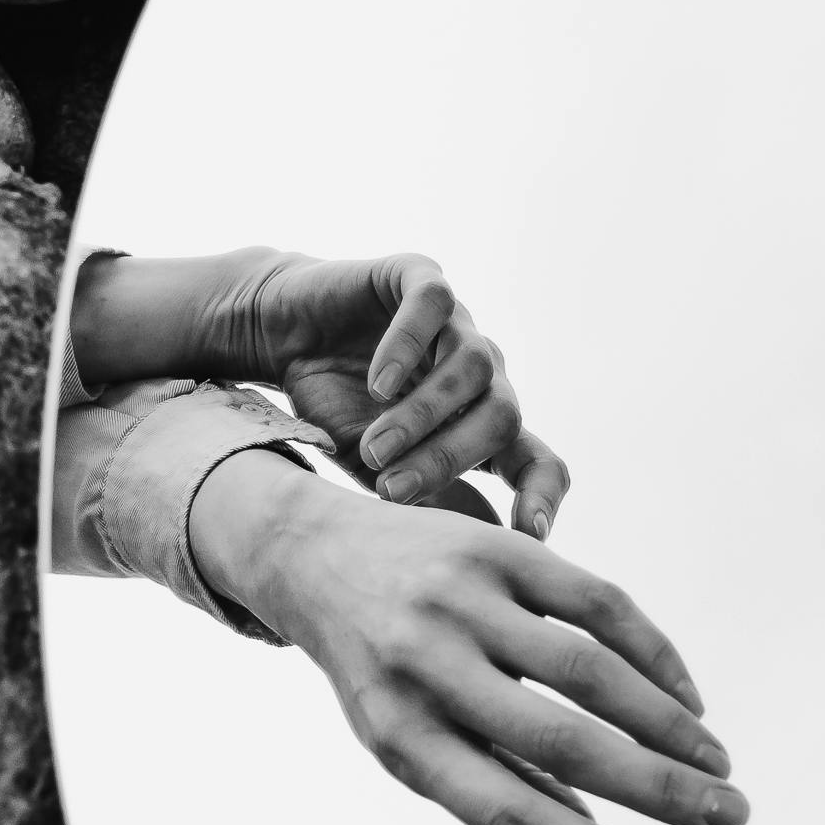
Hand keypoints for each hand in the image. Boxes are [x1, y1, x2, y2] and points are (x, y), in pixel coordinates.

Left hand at [188, 454, 745, 824]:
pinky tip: (687, 700)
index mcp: (403, 740)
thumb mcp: (409, 741)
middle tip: (734, 820)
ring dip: (669, 725)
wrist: (315, 558)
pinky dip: (653, 655)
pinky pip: (596, 602)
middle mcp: (427, 669)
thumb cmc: (382, 675)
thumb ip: (498, 787)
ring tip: (718, 767)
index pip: (513, 820)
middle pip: (563, 744)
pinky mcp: (493, 548)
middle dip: (661, 791)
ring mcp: (460, 602)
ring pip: (589, 670)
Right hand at [224, 250, 568, 536]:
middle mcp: (483, 373)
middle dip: (449, 459)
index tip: (530, 536)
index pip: (539, 462)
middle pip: (503, 418)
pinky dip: (408, 346)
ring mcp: (456, 323)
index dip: (541, 497)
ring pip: (471, 366)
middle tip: (393, 490)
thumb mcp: (377, 466)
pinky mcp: (420, 277)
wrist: (283, 333)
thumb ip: (428, 500)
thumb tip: (485, 547)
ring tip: (372, 446)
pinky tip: (377, 382)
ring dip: (422, 414)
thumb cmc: (336, 405)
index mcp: (484, 424)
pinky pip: (434, 306)